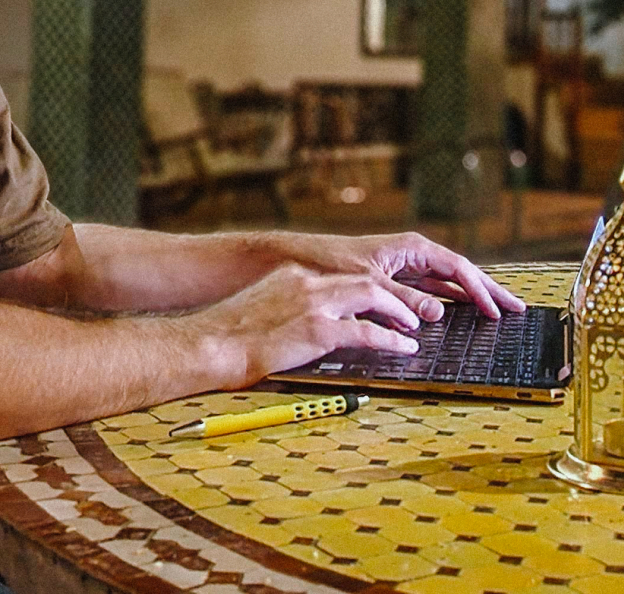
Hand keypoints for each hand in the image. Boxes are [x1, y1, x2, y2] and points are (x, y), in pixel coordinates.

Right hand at [189, 263, 431, 387]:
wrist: (211, 345)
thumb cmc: (227, 337)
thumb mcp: (260, 308)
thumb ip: (284, 307)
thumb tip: (298, 323)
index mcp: (292, 275)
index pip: (338, 278)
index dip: (364, 290)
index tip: (379, 302)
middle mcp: (306, 283)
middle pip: (362, 280)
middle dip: (390, 295)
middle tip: (407, 312)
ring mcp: (313, 304)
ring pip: (371, 296)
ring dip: (397, 311)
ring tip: (412, 326)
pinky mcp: (317, 330)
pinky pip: (368, 332)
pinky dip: (391, 339)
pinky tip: (403, 347)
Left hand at [289, 231, 525, 321]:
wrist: (301, 260)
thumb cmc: (330, 263)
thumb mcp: (368, 283)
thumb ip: (402, 300)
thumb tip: (436, 315)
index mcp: (411, 248)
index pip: (457, 267)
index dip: (480, 290)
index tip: (497, 311)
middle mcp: (412, 255)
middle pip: (460, 273)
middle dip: (488, 290)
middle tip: (517, 309)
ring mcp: (406, 267)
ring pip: (448, 283)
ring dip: (473, 297)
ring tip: (499, 312)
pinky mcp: (397, 281)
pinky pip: (432, 291)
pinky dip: (450, 302)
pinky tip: (463, 314)